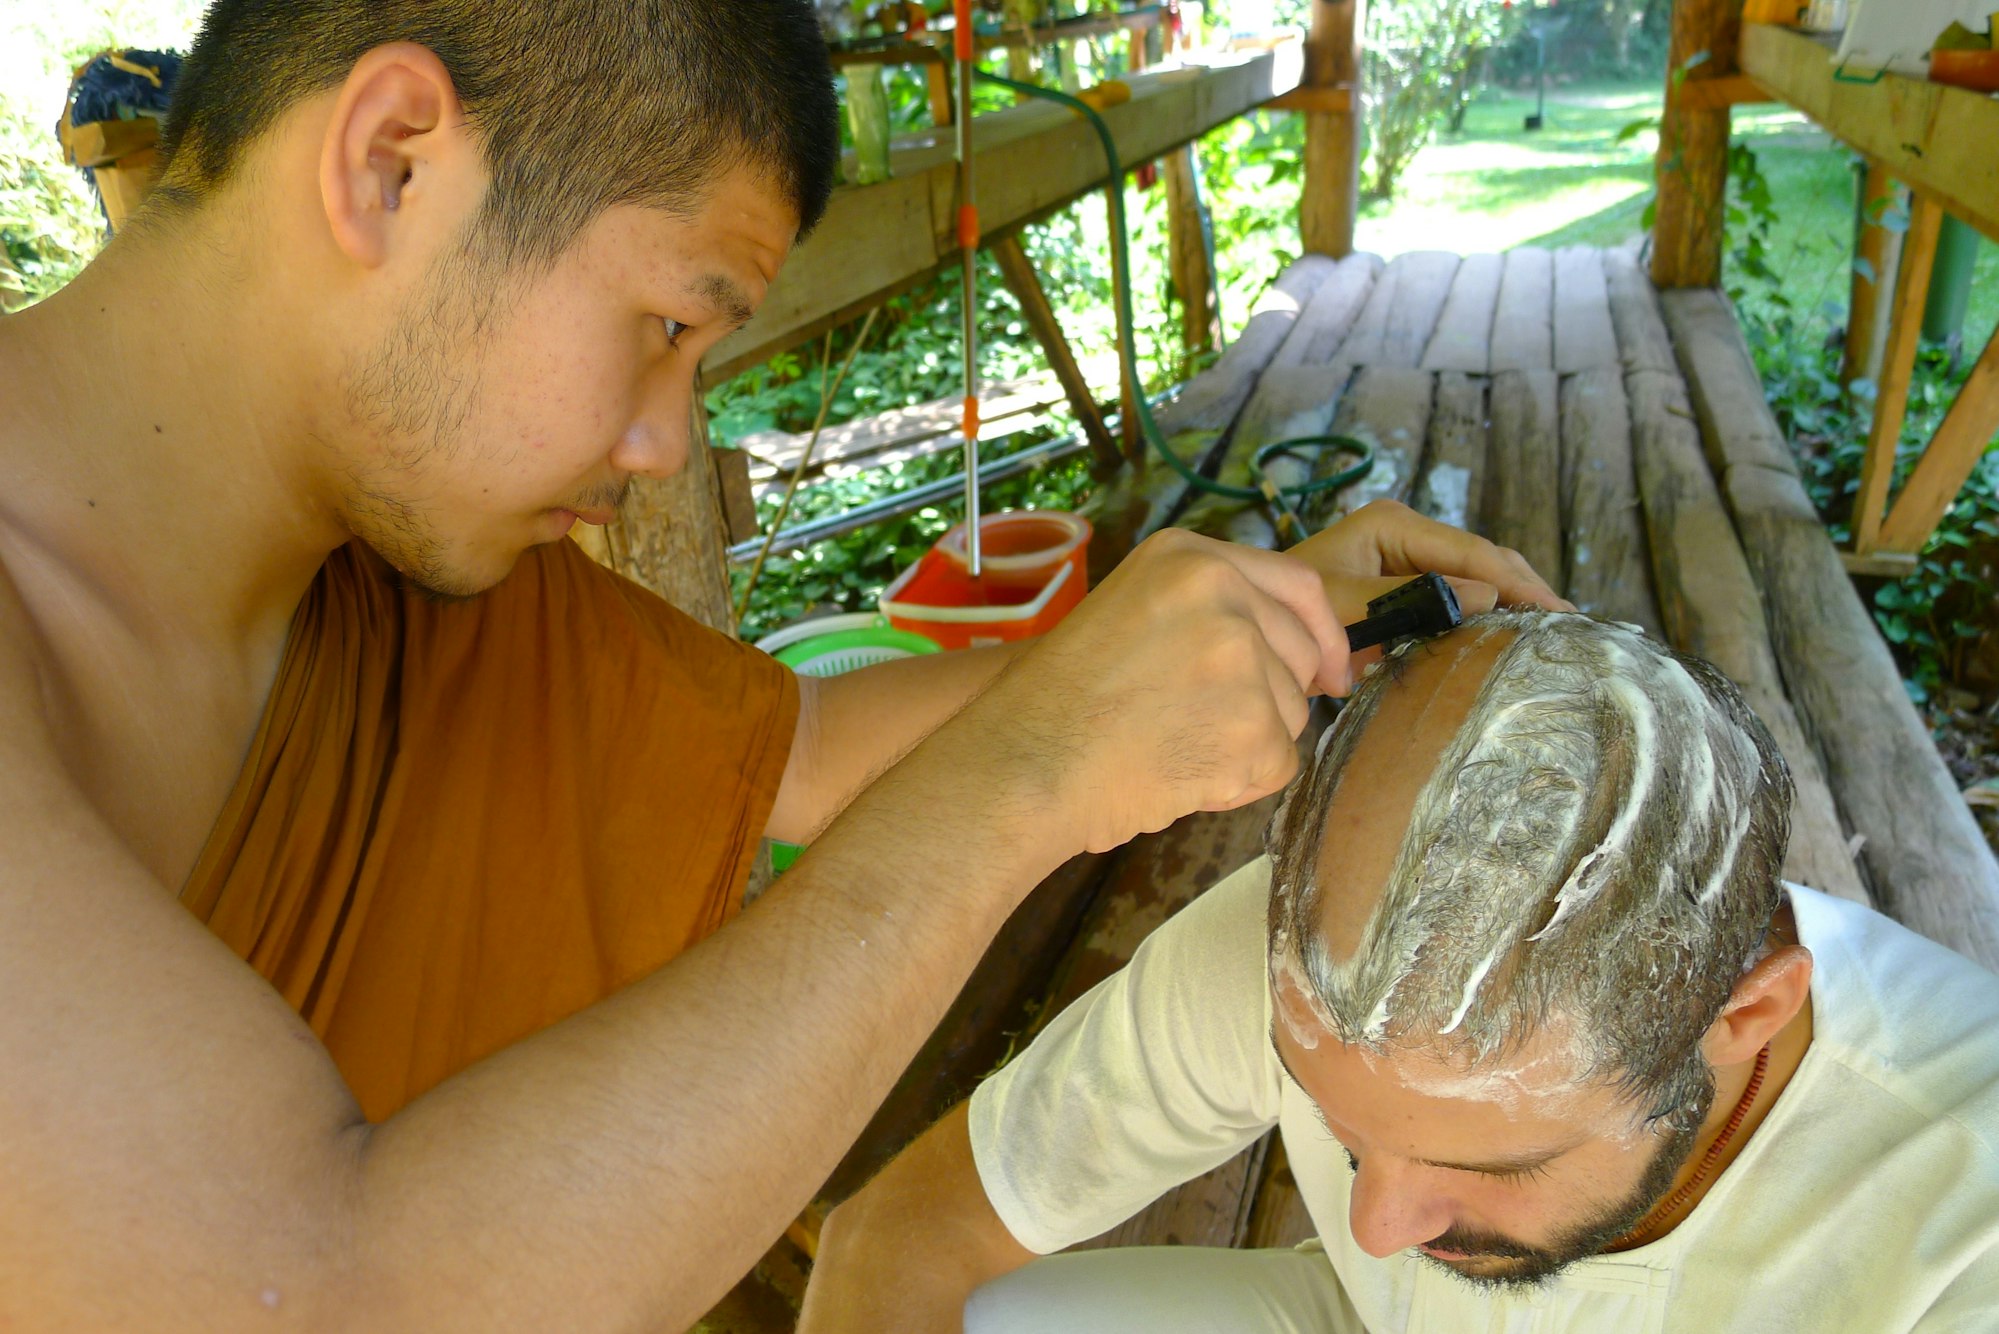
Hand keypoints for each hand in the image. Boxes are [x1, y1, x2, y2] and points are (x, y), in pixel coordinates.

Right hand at [966, 528, 1344, 854]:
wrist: (1027, 764)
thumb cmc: (1061, 701)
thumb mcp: (1132, 609)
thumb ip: (1209, 609)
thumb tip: (1307, 653)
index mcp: (1189, 557)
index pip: (1300, 586)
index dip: (1323, 634)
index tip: (1331, 669)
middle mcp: (1222, 595)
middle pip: (1301, 655)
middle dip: (1270, 698)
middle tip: (1201, 725)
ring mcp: (1242, 660)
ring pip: (1290, 714)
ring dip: (1246, 742)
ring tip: (1171, 745)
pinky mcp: (1253, 730)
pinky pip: (1279, 764)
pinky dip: (1238, 783)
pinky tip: (1179, 775)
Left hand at [1290, 499, 1572, 685]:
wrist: (1256, 632)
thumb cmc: (1288, 615)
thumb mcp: (1343, 607)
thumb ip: (1412, 601)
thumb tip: (1488, 597)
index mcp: (1393, 525)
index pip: (1473, 552)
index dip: (1518, 584)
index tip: (1557, 614)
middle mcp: (1406, 534)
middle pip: (1484, 559)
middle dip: (1526, 591)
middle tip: (1571, 631)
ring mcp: (1408, 559)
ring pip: (1478, 578)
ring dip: (1514, 604)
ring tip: (1555, 636)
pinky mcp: (1407, 588)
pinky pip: (1459, 598)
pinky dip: (1490, 615)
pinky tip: (1515, 639)